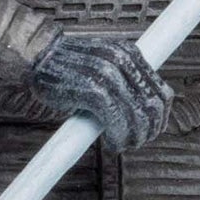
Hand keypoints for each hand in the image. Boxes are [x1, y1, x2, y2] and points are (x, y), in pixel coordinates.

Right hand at [28, 32, 174, 151]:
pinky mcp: (93, 89)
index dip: (160, 118)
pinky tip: (110, 143)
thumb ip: (122, 82)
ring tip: (121, 144)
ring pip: (137, 116)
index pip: (162, 92)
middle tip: (135, 142)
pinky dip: (118, 137)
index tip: (151, 131)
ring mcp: (109, 74)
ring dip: (133, 137)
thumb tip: (141, 111)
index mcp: (129, 54)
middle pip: (154, 106)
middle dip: (148, 131)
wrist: (37, 56)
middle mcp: (123, 61)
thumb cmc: (65, 66)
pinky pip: (117, 121)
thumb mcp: (102, 66)